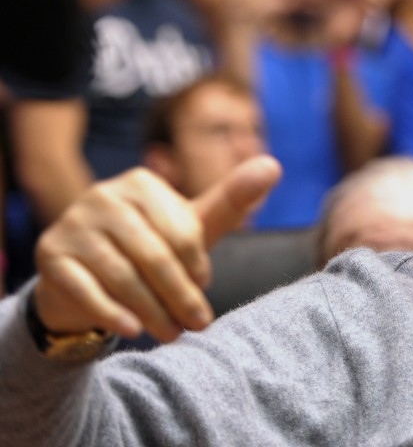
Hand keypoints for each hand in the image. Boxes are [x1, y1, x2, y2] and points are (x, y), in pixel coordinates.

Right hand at [33, 155, 281, 342]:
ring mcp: (72, 224)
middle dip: (180, 296)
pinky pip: (85, 288)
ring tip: (173, 335)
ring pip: (122, 276)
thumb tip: (274, 165)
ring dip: (152, 312)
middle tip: (199, 325)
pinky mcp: (50, 255)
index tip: (205, 287)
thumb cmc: (150, 247)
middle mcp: (102, 196)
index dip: (198, 265)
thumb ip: (230, 199)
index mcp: (140, 183)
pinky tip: (133, 331)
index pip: (181, 230)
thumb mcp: (190, 226)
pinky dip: (112, 313)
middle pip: (153, 255)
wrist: (85, 276)